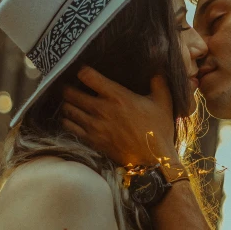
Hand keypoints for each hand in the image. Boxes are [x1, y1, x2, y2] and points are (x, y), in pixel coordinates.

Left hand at [61, 68, 178, 165]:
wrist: (153, 160)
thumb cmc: (158, 130)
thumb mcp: (163, 102)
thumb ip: (158, 82)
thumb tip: (157, 68)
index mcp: (118, 96)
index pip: (88, 76)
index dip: (82, 71)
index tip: (83, 71)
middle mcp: (102, 109)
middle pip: (71, 93)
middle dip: (68, 88)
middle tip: (69, 86)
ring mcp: (95, 126)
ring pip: (68, 110)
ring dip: (67, 104)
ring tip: (69, 102)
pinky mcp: (92, 141)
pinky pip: (70, 128)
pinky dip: (67, 121)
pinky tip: (71, 119)